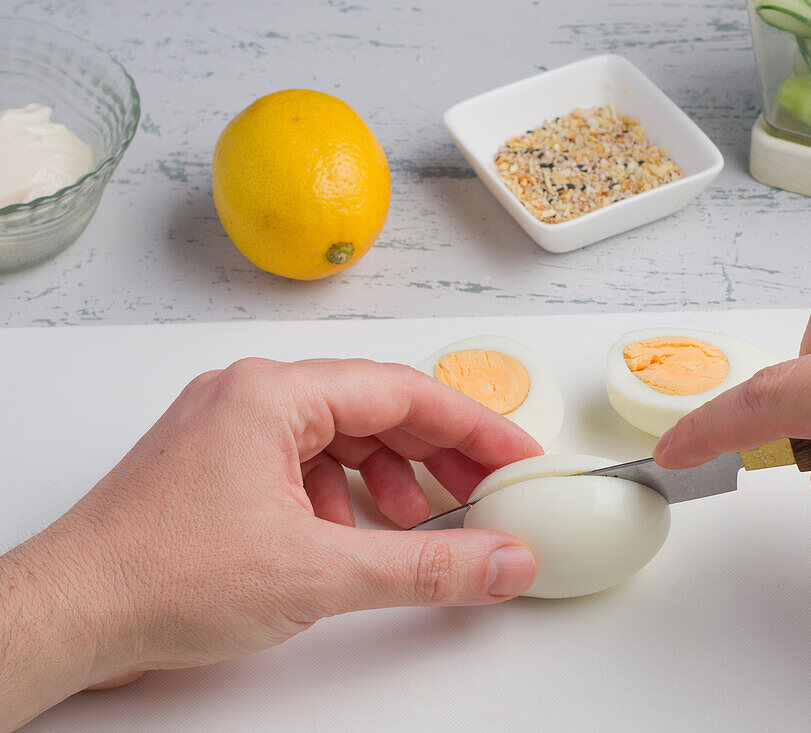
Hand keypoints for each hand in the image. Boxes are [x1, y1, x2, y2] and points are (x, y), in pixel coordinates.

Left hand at [0, 359, 541, 728]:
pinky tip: (354, 533)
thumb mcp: (319, 574)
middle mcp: (251, 396)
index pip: (403, 392)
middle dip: (436, 453)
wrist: (68, 614)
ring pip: (339, 434)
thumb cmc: (161, 577)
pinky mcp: (219, 465)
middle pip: (374, 408)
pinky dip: (343, 493)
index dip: (473, 426)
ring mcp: (230, 429)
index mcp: (273, 393)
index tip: (517, 456)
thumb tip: (502, 560)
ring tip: (424, 520)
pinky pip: (303, 461)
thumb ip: (426, 566)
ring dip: (390, 476)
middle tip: (487, 490)